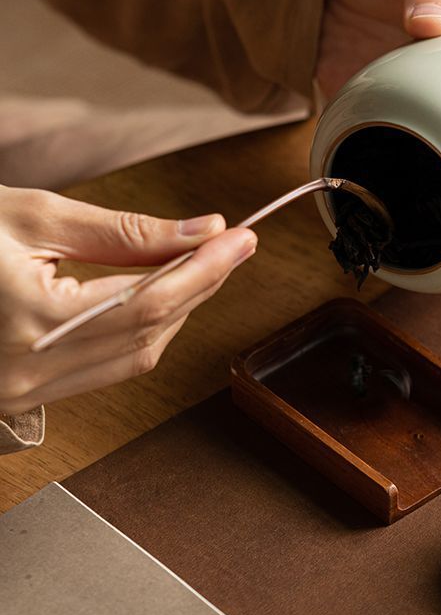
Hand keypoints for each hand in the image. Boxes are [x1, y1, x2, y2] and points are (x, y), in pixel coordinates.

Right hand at [0, 187, 256, 414]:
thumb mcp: (32, 218)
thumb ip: (123, 231)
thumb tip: (199, 231)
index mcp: (29, 322)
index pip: (149, 300)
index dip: (206, 269)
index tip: (241, 239)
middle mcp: (28, 373)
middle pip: (152, 331)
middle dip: (202, 285)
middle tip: (232, 245)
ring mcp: (24, 393)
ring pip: (138, 357)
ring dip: (179, 310)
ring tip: (202, 265)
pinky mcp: (24, 396)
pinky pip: (110, 368)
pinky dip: (145, 331)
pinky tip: (161, 296)